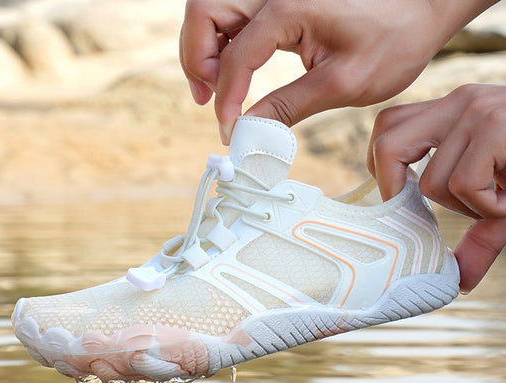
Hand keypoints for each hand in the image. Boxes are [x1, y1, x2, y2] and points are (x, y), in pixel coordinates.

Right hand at [180, 0, 495, 143]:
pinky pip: (236, 17)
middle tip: (206, 100)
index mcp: (288, 7)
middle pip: (205, 13)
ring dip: (205, 49)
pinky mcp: (282, 1)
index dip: (226, 99)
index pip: (236, 56)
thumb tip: (251, 130)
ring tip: (215, 90)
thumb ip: (288, 106)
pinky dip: (225, 45)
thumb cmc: (393, 37)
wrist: (424, 6)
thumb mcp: (342, 82)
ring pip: (214, 11)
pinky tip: (234, 73)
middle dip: (197, 59)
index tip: (230, 133)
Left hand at [367, 83, 505, 291]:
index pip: (386, 129)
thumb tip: (459, 282)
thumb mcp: (499, 195)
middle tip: (428, 210)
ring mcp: (477, 112)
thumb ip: (476, 234)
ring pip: (431, 182)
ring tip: (499, 200)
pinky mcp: (496, 127)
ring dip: (467, 208)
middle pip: (387, 146)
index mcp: (449, 110)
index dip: (383, 169)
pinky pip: (464, 185)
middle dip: (397, 190)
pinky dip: (488, 206)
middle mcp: (458, 103)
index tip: (403, 197)